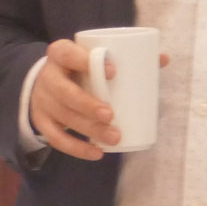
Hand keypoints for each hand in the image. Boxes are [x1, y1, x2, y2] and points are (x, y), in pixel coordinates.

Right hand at [27, 40, 168, 160]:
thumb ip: (126, 56)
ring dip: (89, 130)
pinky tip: (96, 152)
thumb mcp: (91, 56)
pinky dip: (76, 148)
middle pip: (64, 92)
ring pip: (63, 117)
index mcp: (59, 54)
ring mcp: (42, 101)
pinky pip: (56, 138)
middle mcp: (47, 77)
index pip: (67, 53)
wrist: (45, 82)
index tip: (114, 72)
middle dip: (87, 105)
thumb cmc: (78, 68)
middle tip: (111, 115)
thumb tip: (164, 58)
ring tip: (114, 138)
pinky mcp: (42, 121)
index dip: (85, 61)